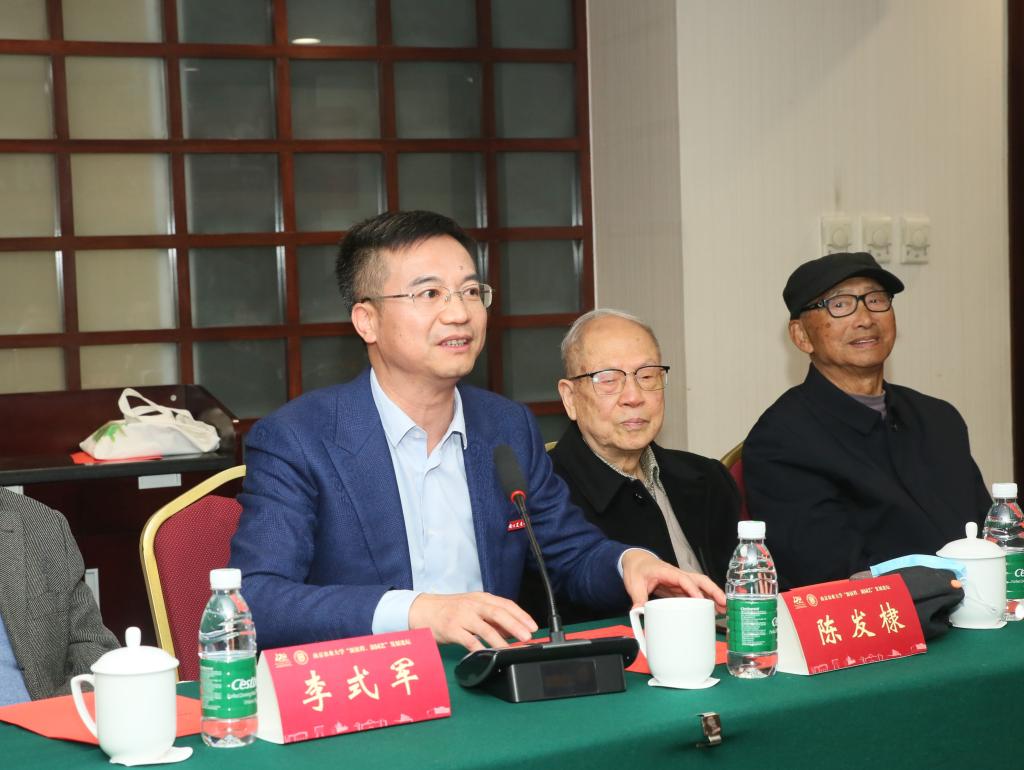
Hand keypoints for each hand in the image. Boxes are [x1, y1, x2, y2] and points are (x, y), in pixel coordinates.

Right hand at [408, 592, 538, 651]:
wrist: (422, 609)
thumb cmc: (449, 610)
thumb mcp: (472, 608)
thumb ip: (491, 618)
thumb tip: (513, 630)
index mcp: (481, 598)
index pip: (505, 604)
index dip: (521, 615)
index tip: (533, 626)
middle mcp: (473, 605)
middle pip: (498, 613)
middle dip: (515, 625)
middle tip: (528, 637)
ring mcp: (462, 616)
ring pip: (485, 628)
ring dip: (501, 640)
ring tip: (512, 650)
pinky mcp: (451, 629)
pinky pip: (468, 640)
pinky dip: (479, 648)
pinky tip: (487, 655)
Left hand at [621, 549, 726, 612]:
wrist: (636, 561)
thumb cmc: (636, 568)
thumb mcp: (633, 583)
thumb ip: (637, 597)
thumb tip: (639, 611)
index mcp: (666, 571)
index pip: (683, 579)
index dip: (692, 589)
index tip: (700, 600)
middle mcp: (677, 575)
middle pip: (699, 580)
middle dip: (713, 590)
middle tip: (723, 603)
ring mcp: (679, 581)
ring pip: (700, 586)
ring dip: (713, 596)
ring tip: (724, 609)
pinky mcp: (679, 588)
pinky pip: (695, 593)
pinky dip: (705, 600)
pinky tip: (712, 609)